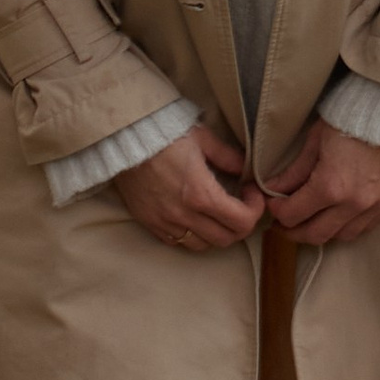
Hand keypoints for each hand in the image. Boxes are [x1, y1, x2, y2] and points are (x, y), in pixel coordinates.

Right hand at [114, 122, 264, 250]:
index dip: (255, 210)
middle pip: (226, 239)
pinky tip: (194, 217)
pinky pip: (178, 242)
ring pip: (202, 245)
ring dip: (216, 233)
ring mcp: (165, 223)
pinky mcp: (149, 224)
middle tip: (240, 204)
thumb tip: (245, 168)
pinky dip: (192, 235)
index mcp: (201, 194)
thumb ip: (228, 156)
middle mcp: (184, 215)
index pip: (242, 221)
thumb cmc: (164, 134)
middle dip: (240, 224)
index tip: (252, 193)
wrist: (123, 140)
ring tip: (217, 212)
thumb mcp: (203, 138)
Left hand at [262, 117, 379, 246]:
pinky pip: (364, 227)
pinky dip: (346, 227)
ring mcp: (375, 206)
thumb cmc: (351, 118)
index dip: (277, 212)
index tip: (273, 204)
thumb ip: (294, 171)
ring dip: (321, 231)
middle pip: (315, 235)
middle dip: (293, 231)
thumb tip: (273, 189)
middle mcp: (353, 204)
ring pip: (341, 236)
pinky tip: (336, 217)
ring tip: (309, 221)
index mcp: (330, 186)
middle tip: (283, 223)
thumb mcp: (315, 141)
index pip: (293, 215)